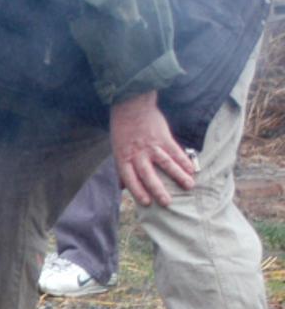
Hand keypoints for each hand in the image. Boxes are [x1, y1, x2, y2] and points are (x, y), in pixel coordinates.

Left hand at [110, 90, 195, 206]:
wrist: (131, 106)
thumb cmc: (123, 130)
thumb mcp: (116, 150)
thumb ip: (121, 169)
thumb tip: (121, 187)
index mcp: (124, 158)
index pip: (130, 178)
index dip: (137, 190)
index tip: (146, 202)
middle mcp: (138, 154)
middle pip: (148, 174)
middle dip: (157, 189)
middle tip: (167, 202)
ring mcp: (152, 145)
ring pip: (166, 163)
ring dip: (178, 175)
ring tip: (189, 186)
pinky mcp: (163, 137)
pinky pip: (175, 151)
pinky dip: (184, 161)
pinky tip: (191, 170)